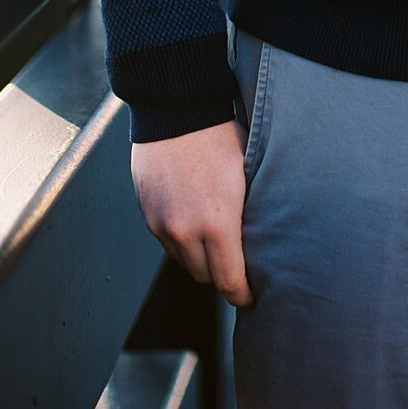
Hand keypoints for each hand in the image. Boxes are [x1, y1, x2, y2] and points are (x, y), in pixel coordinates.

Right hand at [129, 117, 252, 305]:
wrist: (177, 110)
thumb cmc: (221, 137)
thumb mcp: (248, 176)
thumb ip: (249, 216)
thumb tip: (260, 243)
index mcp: (217, 224)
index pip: (229, 281)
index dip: (243, 296)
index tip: (252, 299)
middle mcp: (185, 231)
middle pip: (205, 276)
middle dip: (222, 276)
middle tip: (239, 267)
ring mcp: (162, 224)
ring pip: (184, 260)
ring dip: (200, 258)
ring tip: (217, 241)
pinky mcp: (147, 214)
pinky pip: (167, 242)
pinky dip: (181, 240)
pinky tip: (195, 220)